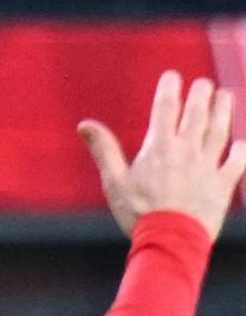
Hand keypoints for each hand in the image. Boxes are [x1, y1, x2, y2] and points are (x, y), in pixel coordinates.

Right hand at [84, 70, 245, 241]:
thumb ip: (104, 150)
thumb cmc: (138, 214)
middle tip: (203, 84)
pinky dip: (239, 151)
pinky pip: (236, 162)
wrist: (170, 240)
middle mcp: (187, 150)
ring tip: (225, 96)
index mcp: (160, 147)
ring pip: (219, 131)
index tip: (172, 76)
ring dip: (224, 110)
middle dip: (201, 94)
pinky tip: (240, 143)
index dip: (170, 88)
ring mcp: (208, 166)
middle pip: (198, 113)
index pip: (166, 108)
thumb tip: (85, 125)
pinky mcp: (222, 184)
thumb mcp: (114, 182)